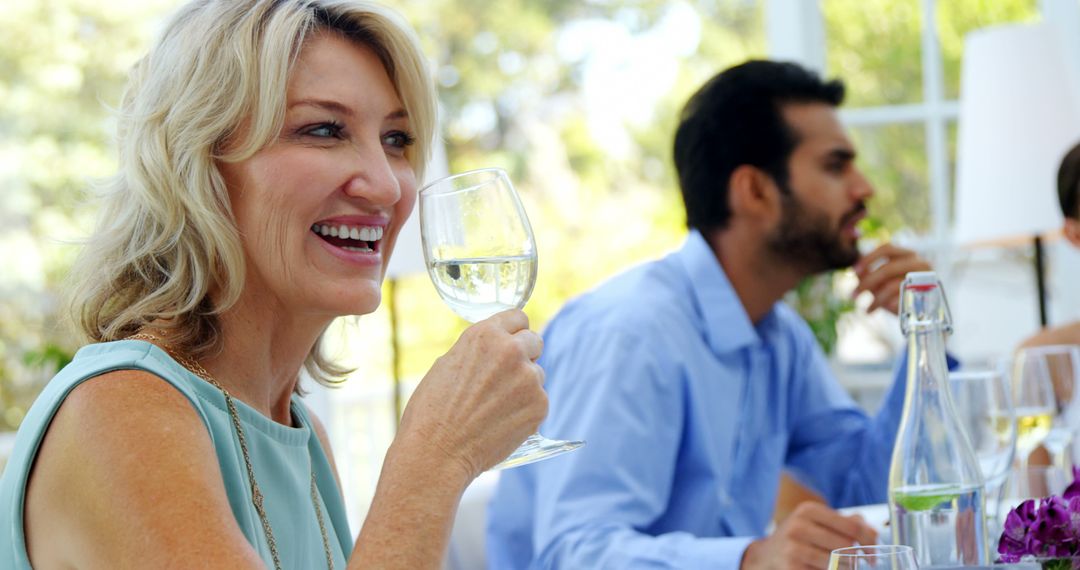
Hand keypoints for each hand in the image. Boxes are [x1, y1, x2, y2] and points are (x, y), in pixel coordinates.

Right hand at [396, 309, 546, 480]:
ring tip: (495, 408)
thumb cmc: (432, 411)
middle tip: (506, 378)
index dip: (513, 331)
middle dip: (524, 355)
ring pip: (537, 374)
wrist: (437, 452)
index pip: (518, 317)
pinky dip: (526, 411)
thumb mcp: (447, 363)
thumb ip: (478, 351)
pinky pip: (539, 401)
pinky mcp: (540, 405)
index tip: (512, 341)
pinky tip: (502, 422)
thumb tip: (495, 349)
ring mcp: (529, 378)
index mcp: (485, 335)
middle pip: (534, 341)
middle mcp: (511, 350)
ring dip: (524, 386)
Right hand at [740, 502, 876, 569]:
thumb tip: (874, 532)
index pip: (853, 527)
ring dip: (845, 569)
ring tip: (840, 567)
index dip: (870, 543)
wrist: (766, 556)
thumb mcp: (817, 523)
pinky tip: (823, 569)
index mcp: (809, 510)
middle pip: (847, 546)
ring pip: (838, 564)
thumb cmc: (799, 538)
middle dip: (856, 559)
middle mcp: (799, 525)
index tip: (873, 555)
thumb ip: (846, 523)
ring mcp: (793, 548)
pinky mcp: (790, 567)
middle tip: (857, 564)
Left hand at [852, 243, 930, 314]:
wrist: (925, 314)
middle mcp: (920, 264)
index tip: (854, 271)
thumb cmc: (900, 293)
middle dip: (867, 282)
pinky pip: (900, 300)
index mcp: (908, 255)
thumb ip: (869, 273)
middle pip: (887, 269)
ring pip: (892, 286)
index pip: (887, 249)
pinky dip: (885, 306)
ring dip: (875, 299)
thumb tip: (855, 271)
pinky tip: (874, 311)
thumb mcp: (883, 281)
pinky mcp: (926, 297)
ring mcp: (925, 280)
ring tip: (866, 309)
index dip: (868, 258)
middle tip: (854, 294)